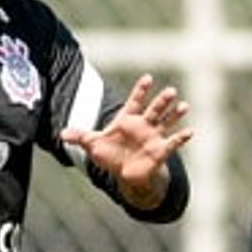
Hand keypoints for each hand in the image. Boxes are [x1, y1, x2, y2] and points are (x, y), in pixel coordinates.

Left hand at [62, 74, 192, 208]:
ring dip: (175, 115)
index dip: (141, 90)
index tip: (148, 78)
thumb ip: (80, 136)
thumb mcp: (93, 145)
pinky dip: (181, 138)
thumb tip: (61, 134)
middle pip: (154, 110)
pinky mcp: (160, 151)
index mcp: (127, 120)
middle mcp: (143, 125)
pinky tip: (190, 131)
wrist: (126, 172)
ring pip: (166, 122)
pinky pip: (172, 143)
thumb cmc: (111, 155)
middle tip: (171, 91)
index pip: (135, 101)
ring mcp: (153, 137)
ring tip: (184, 106)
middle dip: (162, 101)